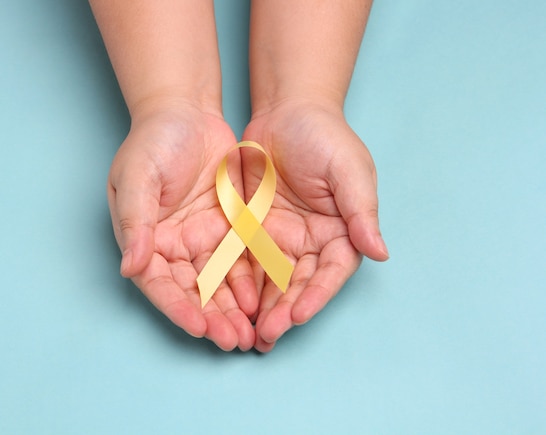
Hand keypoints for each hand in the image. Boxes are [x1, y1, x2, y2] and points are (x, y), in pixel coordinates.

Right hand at [108, 102, 257, 350]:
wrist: (186, 111)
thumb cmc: (153, 140)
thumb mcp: (137, 177)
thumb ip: (135, 222)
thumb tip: (130, 266)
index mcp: (147, 240)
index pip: (160, 284)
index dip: (178, 308)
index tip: (199, 327)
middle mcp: (174, 246)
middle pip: (193, 291)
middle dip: (213, 318)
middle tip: (234, 341)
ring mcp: (203, 239)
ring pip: (220, 283)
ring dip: (235, 309)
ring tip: (253, 334)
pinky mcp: (229, 228)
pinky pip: (241, 260)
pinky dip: (251, 282)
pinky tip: (264, 300)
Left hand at [242, 100, 388, 351]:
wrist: (286, 111)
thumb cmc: (324, 136)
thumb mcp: (349, 170)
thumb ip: (361, 212)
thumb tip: (381, 252)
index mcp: (339, 231)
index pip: (331, 272)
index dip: (316, 295)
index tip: (299, 316)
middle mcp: (310, 240)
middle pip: (298, 283)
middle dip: (284, 310)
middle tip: (267, 335)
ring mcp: (280, 237)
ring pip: (270, 280)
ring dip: (260, 307)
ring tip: (247, 334)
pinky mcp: (252, 229)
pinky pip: (244, 260)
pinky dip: (238, 283)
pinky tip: (227, 304)